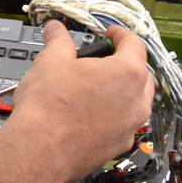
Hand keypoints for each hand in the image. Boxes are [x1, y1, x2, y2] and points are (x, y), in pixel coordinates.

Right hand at [0, 20, 153, 182]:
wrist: (39, 151)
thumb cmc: (48, 109)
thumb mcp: (50, 61)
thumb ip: (58, 42)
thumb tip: (56, 31)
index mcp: (127, 74)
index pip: (134, 44)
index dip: (120, 35)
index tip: (110, 34)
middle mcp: (136, 102)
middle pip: (141, 75)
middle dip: (126, 65)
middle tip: (104, 61)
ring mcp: (129, 127)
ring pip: (136, 103)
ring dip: (122, 93)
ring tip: (95, 89)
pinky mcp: (118, 146)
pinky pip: (123, 126)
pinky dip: (113, 117)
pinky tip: (90, 115)